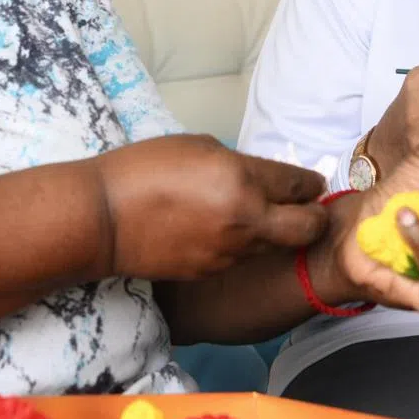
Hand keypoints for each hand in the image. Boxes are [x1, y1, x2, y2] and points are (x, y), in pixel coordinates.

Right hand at [100, 134, 329, 280]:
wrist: (103, 218)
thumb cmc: (144, 168)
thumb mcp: (197, 147)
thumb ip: (238, 164)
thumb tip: (259, 178)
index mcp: (242, 179)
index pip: (300, 184)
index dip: (310, 183)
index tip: (310, 183)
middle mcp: (246, 220)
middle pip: (309, 228)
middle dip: (315, 217)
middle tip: (306, 209)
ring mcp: (231, 252)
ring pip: (275, 245)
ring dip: (275, 232)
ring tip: (251, 216)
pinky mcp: (213, 272)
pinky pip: (242, 257)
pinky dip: (241, 245)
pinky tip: (217, 232)